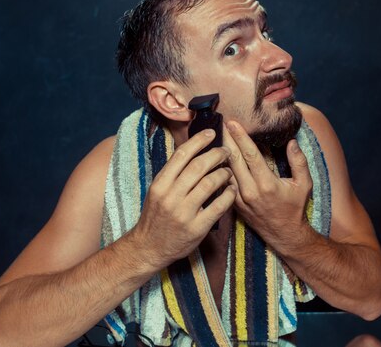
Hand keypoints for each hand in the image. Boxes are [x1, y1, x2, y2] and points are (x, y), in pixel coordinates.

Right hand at [132, 129, 236, 268]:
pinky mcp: (197, 228)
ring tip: (228, 171)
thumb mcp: (157, 192)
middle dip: (216, 155)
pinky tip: (232, 190)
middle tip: (226, 151)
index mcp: (160, 184)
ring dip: (223, 173)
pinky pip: (218, 206)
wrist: (148, 248)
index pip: (182, 154)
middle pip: (198, 166)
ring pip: (210, 183)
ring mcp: (184, 213)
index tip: (211, 133)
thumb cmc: (155, 217)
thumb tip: (193, 150)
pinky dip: (228, 195)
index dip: (199, 141)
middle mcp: (171, 196)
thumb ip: (173, 174)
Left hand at [223, 120, 313, 250]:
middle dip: (226, 139)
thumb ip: (299, 161)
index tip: (232, 122)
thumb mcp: (304, 184)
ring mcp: (240, 199)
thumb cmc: (295, 207)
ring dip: (220, 153)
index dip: (240, 137)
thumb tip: (291, 141)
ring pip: (225, 170)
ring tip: (214, 136)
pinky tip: (215, 157)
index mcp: (267, 184)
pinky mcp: (234, 204)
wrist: (284, 234)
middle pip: (233, 160)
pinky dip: (219, 168)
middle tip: (219, 123)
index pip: (250, 155)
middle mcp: (250, 191)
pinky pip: (224, 182)